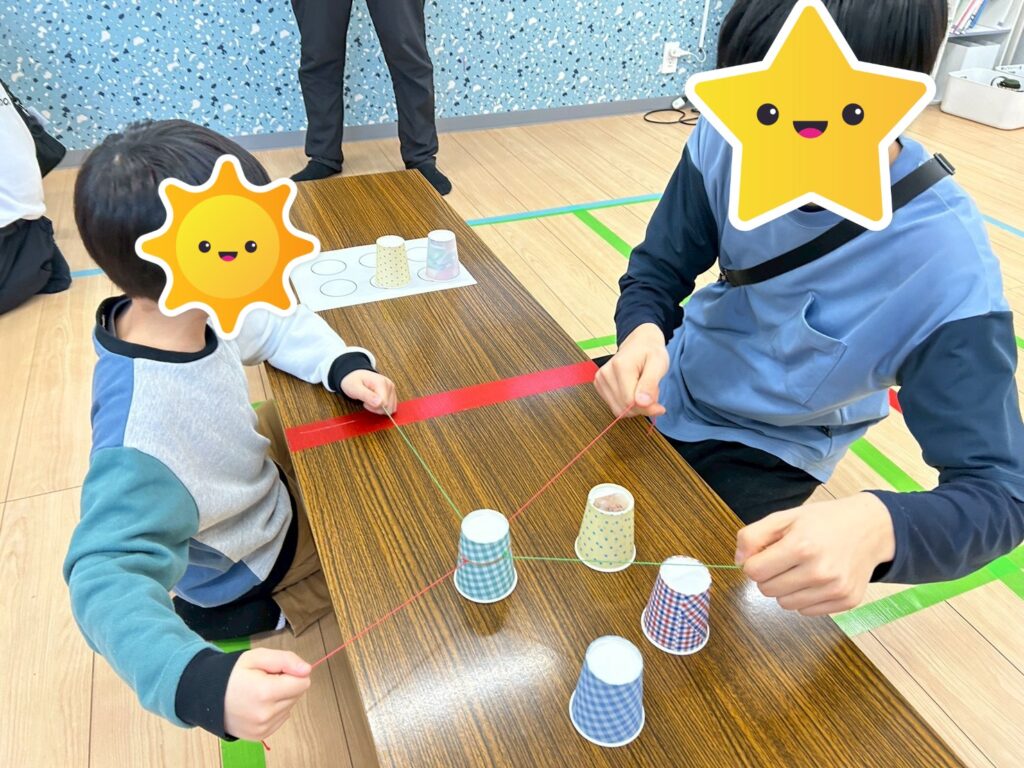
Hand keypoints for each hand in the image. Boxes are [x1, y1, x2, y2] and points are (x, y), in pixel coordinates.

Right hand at [223, 648, 311, 740]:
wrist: (208, 696)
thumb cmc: (233, 674)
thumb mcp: (258, 657)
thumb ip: (286, 660)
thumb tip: (307, 670)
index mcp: (265, 692)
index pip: (302, 682)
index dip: (291, 672)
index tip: (275, 671)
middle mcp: (265, 714)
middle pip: (298, 694)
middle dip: (286, 684)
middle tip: (264, 680)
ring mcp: (262, 728)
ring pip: (290, 706)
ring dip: (280, 698)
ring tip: (259, 693)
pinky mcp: (260, 735)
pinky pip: (281, 718)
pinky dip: (275, 710)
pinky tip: (258, 704)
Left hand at [341, 370, 397, 414]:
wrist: (354, 376)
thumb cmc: (353, 381)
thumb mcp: (355, 388)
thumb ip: (367, 396)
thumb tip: (380, 403)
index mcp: (381, 383)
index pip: (384, 404)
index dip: (373, 407)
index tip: (365, 401)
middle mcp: (389, 385)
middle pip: (388, 407)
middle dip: (376, 408)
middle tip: (367, 400)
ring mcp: (391, 389)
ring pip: (390, 408)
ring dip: (379, 408)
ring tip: (370, 400)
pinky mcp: (392, 393)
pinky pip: (391, 407)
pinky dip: (383, 408)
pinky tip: (376, 401)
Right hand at [594, 323, 668, 417]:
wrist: (639, 342)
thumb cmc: (651, 352)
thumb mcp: (659, 364)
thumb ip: (650, 384)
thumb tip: (642, 403)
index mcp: (620, 366)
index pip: (630, 402)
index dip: (647, 409)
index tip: (660, 406)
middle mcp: (606, 373)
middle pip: (623, 408)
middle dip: (642, 407)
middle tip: (652, 393)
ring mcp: (600, 379)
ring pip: (618, 410)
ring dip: (635, 407)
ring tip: (643, 390)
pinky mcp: (599, 384)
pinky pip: (614, 406)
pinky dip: (626, 404)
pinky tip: (634, 391)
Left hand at [735, 494, 895, 615]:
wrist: (870, 528)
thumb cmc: (824, 521)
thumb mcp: (785, 517)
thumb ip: (753, 536)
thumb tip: (739, 562)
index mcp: (801, 546)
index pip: (754, 572)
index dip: (753, 563)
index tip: (764, 555)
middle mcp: (820, 571)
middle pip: (767, 590)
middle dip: (768, 576)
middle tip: (784, 560)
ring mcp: (835, 589)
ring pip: (785, 604)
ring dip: (785, 589)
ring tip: (800, 569)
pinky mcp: (846, 601)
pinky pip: (806, 611)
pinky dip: (805, 598)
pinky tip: (816, 579)